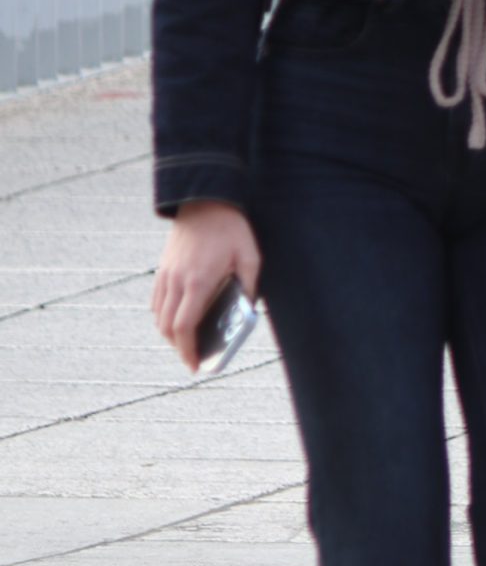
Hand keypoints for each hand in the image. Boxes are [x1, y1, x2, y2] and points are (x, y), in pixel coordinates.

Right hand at [151, 201, 261, 371]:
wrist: (204, 200)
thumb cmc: (230, 229)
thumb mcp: (249, 257)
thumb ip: (248, 286)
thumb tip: (246, 312)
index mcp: (198, 282)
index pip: (184, 327)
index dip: (187, 351)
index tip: (195, 366)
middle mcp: (177, 281)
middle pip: (168, 327)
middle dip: (179, 348)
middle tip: (193, 359)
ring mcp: (165, 275)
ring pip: (158, 316)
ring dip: (170, 334)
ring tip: (187, 343)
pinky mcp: (162, 268)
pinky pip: (156, 301)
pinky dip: (163, 317)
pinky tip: (178, 319)